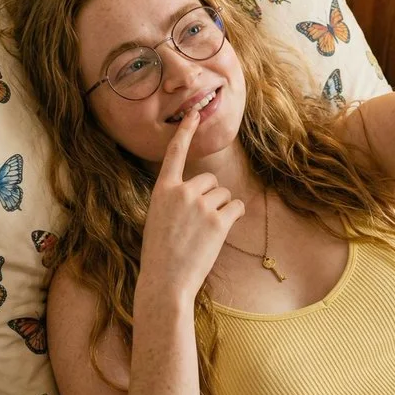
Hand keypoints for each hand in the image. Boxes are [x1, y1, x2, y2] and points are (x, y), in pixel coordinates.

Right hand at [138, 109, 244, 302]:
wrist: (166, 280)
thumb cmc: (161, 253)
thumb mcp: (158, 218)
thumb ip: (175, 200)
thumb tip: (200, 193)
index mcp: (162, 190)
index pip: (175, 154)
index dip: (186, 132)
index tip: (194, 113)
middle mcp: (182, 192)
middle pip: (209, 180)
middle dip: (210, 197)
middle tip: (198, 224)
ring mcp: (200, 205)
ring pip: (224, 195)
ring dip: (221, 210)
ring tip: (204, 233)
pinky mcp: (218, 221)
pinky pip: (236, 207)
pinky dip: (234, 217)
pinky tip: (220, 232)